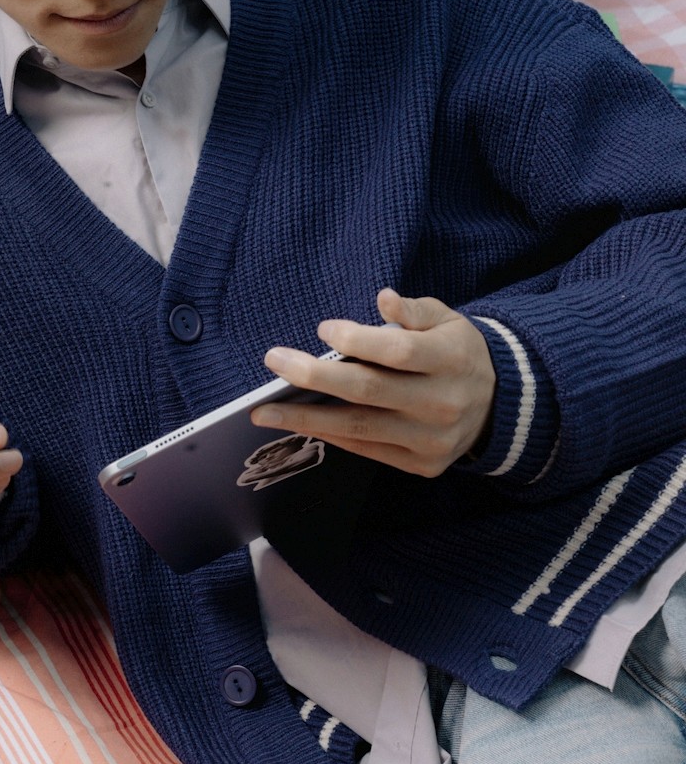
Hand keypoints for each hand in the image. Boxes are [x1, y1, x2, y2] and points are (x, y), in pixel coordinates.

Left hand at [251, 288, 496, 477]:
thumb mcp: (447, 319)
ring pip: (360, 427)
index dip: (358, 339)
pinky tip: (301, 423)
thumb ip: (413, 310)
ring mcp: (432, 439)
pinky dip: (331, 436)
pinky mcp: (422, 464)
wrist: (499, 405)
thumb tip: (383, 299)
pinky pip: (368, 450)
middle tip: (273, 362)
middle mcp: (442, 402)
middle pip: (369, 390)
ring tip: (264, 412)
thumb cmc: (456, 352)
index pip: (398, 352)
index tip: (322, 328)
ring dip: (306, 418)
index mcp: (451, 359)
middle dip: (314, 376)